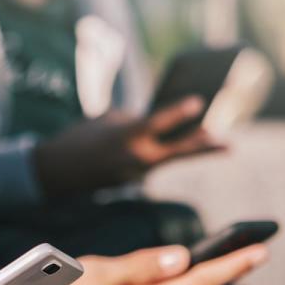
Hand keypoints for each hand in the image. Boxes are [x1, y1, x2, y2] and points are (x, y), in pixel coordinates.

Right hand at [32, 96, 226, 197]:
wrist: (55, 172)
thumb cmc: (79, 137)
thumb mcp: (106, 120)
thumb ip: (135, 121)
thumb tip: (158, 124)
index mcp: (125, 137)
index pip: (157, 122)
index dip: (179, 112)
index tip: (199, 101)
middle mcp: (134, 159)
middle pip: (177, 151)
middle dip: (204, 146)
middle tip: (229, 144)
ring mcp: (134, 174)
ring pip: (167, 158)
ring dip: (188, 148)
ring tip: (216, 141)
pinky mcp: (130, 182)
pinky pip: (149, 164)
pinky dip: (157, 153)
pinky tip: (165, 144)